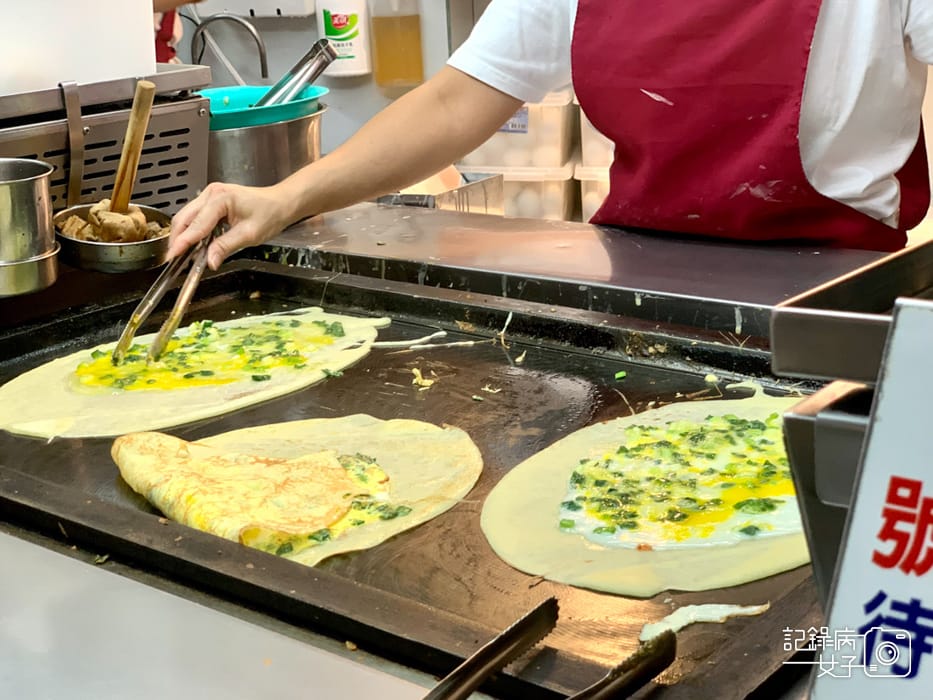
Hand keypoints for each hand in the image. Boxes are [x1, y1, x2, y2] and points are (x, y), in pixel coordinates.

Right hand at [168, 182, 291, 269]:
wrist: (281, 203)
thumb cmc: (270, 213)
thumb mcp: (249, 234)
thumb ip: (225, 247)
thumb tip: (210, 261)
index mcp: (221, 198)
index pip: (196, 224)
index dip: (183, 241)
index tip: (173, 255)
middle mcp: (212, 193)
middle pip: (184, 217)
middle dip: (177, 238)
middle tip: (174, 258)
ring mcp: (210, 195)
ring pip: (186, 216)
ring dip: (183, 235)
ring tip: (183, 253)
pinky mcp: (211, 201)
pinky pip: (195, 216)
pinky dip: (192, 230)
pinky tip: (194, 243)